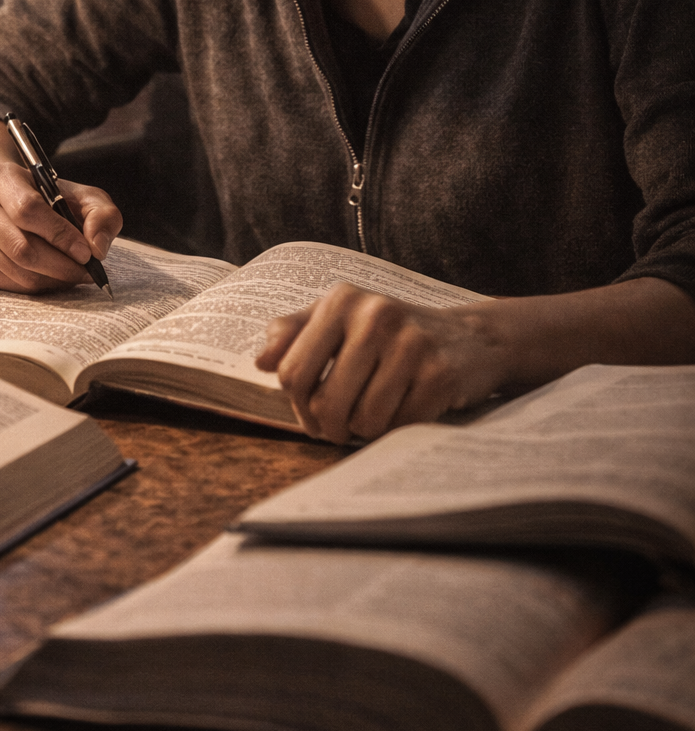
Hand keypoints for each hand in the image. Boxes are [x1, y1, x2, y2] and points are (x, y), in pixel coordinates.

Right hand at [0, 159, 122, 293]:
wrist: (11, 202)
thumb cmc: (50, 198)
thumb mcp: (82, 195)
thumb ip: (101, 214)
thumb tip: (97, 247)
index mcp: (1, 177)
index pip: (28, 210)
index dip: (59, 235)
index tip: (86, 253)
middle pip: (20, 247)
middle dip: (60, 265)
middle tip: (85, 271)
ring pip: (17, 270)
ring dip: (52, 278)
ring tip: (74, 273)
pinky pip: (11, 284)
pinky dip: (39, 285)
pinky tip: (54, 275)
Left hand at [255, 284, 503, 443]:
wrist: (469, 337)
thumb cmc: (391, 334)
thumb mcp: (340, 319)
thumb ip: (294, 332)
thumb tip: (261, 361)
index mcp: (342, 300)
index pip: (292, 373)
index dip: (297, 405)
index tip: (311, 412)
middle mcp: (375, 314)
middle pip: (325, 404)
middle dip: (329, 428)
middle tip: (339, 428)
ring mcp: (411, 343)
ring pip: (363, 420)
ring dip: (365, 430)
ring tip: (375, 414)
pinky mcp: (440, 373)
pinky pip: (399, 426)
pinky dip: (397, 428)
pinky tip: (406, 409)